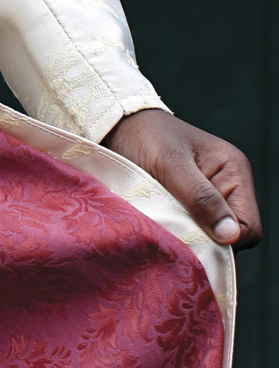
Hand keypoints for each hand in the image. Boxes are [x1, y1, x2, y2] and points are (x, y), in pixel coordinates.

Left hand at [103, 109, 261, 248]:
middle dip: (204, 241)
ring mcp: (210, 198)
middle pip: (231, 238)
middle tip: (173, 229)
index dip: (224, 241)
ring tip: (164, 223)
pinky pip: (193, 231)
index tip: (191, 235)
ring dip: (189, 237)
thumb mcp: (171, 164)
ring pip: (211, 238)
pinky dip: (179, 232)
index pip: (249, 228)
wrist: (119, 126)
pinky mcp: (190, 206)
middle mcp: (228, 187)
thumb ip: (200, 197)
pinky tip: (162, 224)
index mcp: (234, 171)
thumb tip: (230, 234)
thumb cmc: (145, 135)